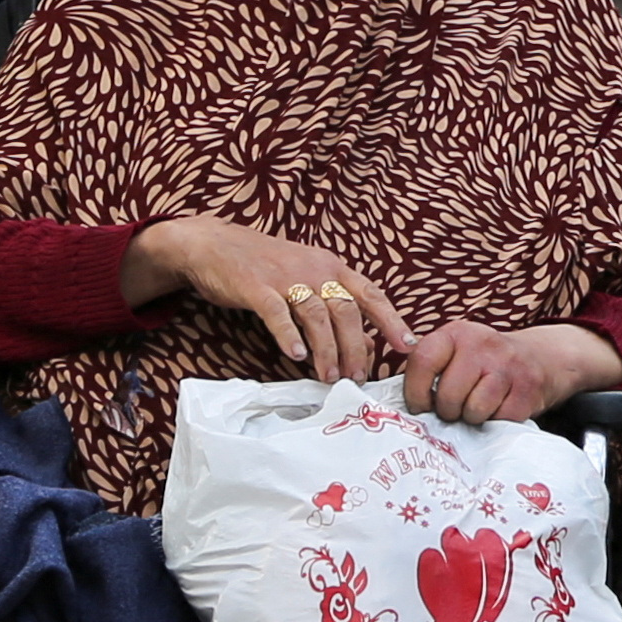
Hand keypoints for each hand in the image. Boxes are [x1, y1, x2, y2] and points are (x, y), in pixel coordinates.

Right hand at [123, 217, 417, 381]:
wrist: (214, 244)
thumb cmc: (266, 267)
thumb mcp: (307, 280)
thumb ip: (334, 308)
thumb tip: (365, 345)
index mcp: (332, 266)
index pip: (371, 294)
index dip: (391, 320)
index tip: (407, 346)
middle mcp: (315, 269)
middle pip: (347, 311)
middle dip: (356, 347)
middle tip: (358, 377)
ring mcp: (285, 276)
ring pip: (317, 315)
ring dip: (326, 350)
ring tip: (329, 377)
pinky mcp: (255, 286)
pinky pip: (277, 312)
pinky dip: (289, 335)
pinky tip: (297, 356)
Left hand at [400, 320, 621, 425]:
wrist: (543, 358)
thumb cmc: (487, 364)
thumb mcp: (458, 352)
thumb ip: (430, 368)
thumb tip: (398, 404)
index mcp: (456, 333)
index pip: (421, 361)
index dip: (415, 392)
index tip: (421, 406)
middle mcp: (482, 344)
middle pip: (448, 395)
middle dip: (449, 411)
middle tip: (457, 408)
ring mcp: (507, 366)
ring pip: (473, 410)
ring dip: (473, 417)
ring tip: (479, 407)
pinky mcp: (528, 388)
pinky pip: (498, 419)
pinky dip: (496, 421)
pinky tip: (500, 408)